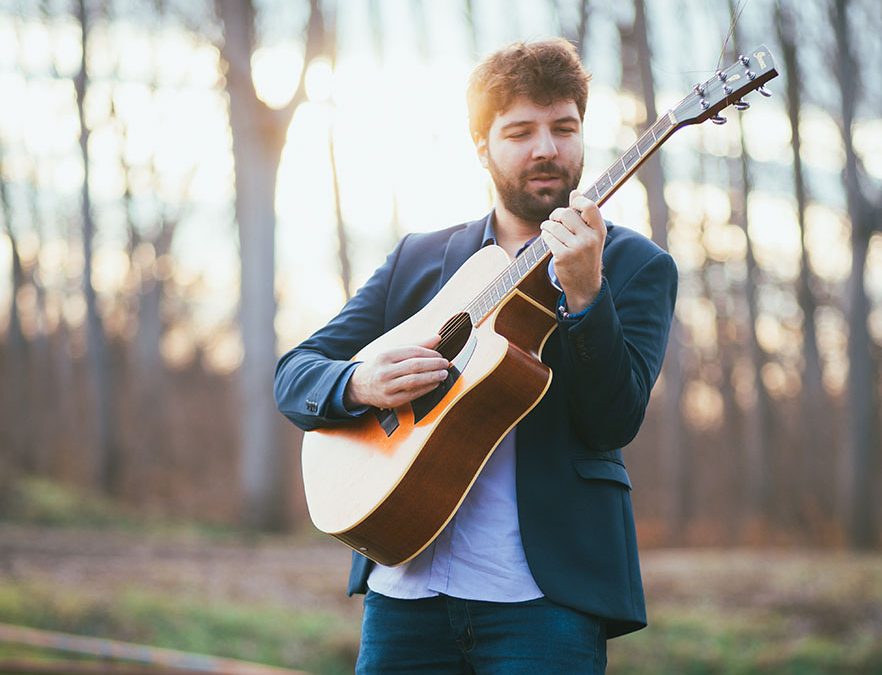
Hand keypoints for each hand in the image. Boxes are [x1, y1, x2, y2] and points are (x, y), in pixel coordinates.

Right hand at [344, 335, 449, 408]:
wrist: (359, 386)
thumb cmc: (380, 367)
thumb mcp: (393, 352)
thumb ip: (416, 345)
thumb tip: (438, 338)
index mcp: (385, 355)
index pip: (413, 352)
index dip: (430, 353)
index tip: (440, 355)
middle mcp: (384, 371)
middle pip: (415, 366)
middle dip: (434, 365)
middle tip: (445, 364)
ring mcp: (387, 387)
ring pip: (415, 380)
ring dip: (433, 377)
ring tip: (443, 374)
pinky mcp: (391, 401)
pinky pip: (413, 394)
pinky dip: (427, 389)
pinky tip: (435, 384)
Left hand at [540, 190, 604, 312]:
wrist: (585, 284)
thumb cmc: (587, 255)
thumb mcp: (592, 236)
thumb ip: (584, 215)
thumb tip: (575, 192)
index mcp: (599, 231)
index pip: (589, 206)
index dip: (578, 201)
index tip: (572, 203)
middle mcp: (589, 239)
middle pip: (566, 214)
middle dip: (556, 214)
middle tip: (554, 219)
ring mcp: (576, 248)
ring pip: (554, 225)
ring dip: (547, 225)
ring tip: (548, 228)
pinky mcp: (563, 257)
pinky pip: (548, 237)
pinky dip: (545, 235)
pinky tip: (548, 238)